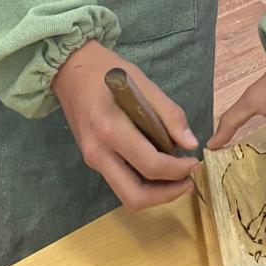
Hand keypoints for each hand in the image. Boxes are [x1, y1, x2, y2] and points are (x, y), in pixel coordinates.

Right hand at [52, 40, 199, 209]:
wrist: (70, 69)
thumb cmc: (108, 71)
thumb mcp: (143, 83)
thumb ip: (169, 114)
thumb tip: (190, 144)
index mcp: (111, 129)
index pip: (150, 165)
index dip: (177, 170)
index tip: (195, 161)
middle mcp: (98, 152)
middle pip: (135, 196)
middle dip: (167, 195)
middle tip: (188, 181)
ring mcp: (92, 160)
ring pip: (126, 195)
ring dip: (155, 194)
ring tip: (177, 178)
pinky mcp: (92, 160)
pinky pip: (120, 182)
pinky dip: (142, 183)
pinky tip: (158, 169)